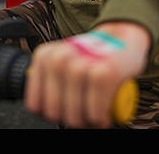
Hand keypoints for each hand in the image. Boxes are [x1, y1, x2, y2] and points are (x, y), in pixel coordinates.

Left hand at [24, 22, 148, 127]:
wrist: (123, 37)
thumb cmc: (92, 56)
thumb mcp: (63, 60)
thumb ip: (47, 79)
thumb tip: (39, 107)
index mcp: (45, 56)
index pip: (35, 104)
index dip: (49, 114)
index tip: (63, 112)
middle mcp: (60, 58)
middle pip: (54, 112)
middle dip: (70, 119)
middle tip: (82, 115)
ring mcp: (82, 64)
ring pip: (74, 114)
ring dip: (86, 121)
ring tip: (94, 115)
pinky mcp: (105, 72)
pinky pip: (95, 112)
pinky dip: (100, 119)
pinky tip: (104, 115)